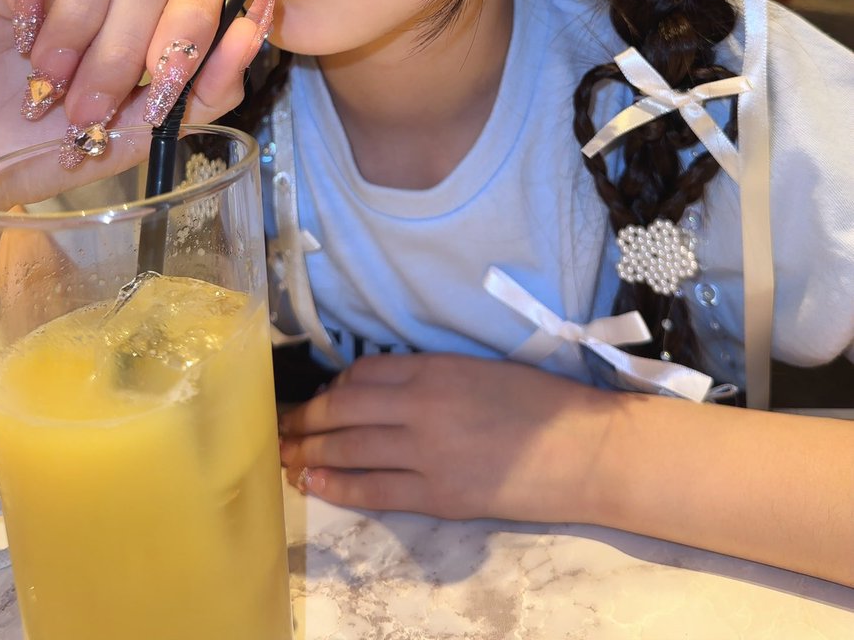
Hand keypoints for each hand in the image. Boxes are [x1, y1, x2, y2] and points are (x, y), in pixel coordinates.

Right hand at [0, 0, 270, 189]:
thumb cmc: (30, 148)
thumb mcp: (128, 136)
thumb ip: (200, 92)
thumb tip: (254, 30)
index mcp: (146, 17)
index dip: (193, 33)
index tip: (160, 93)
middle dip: (125, 52)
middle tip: (83, 107)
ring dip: (79, 20)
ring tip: (46, 74)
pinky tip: (16, 19)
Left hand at [278, 352, 612, 522]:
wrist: (581, 447)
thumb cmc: (537, 401)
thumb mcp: (478, 368)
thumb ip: (429, 375)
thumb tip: (379, 387)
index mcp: (433, 368)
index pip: (363, 373)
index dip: (333, 386)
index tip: (321, 398)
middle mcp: (421, 406)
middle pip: (343, 410)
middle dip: (305, 419)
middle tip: (280, 426)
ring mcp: (427, 452)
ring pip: (349, 449)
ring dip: (310, 452)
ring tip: (285, 456)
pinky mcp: (439, 494)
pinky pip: (374, 489)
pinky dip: (338, 485)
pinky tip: (313, 482)